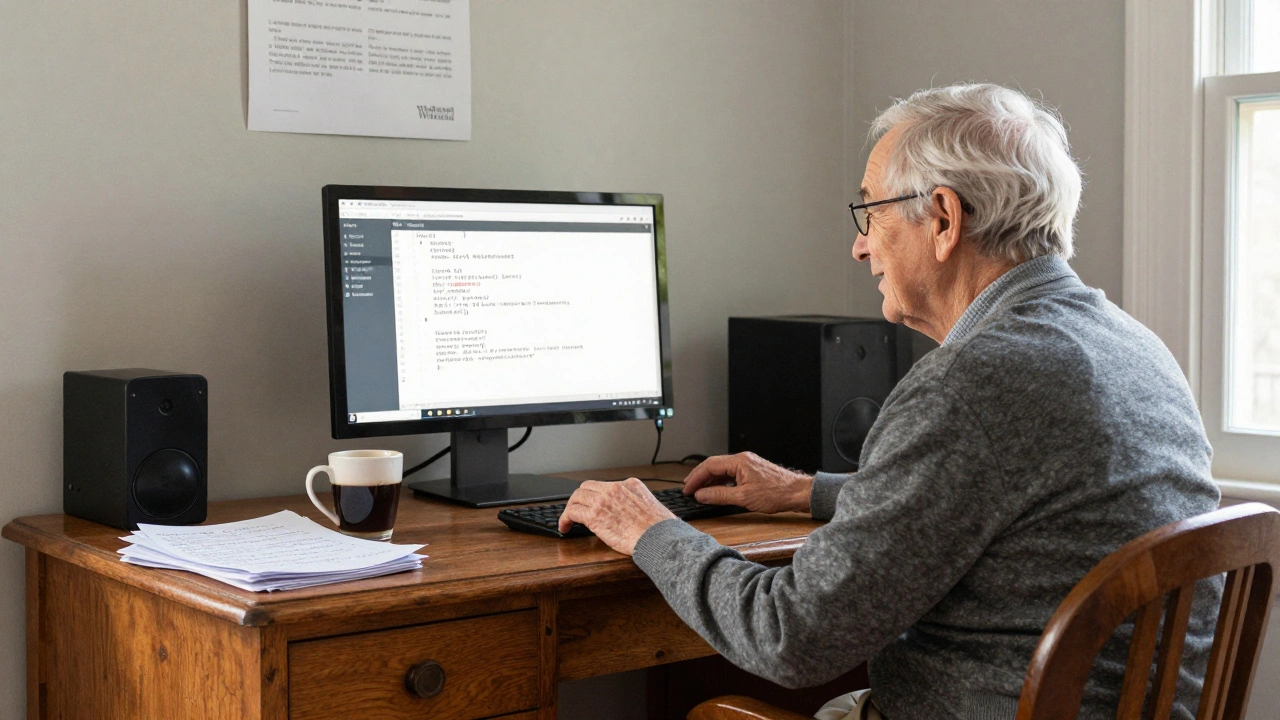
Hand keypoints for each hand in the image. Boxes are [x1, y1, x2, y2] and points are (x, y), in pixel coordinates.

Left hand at [558, 478, 676, 554]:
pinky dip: (565, 518)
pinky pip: (572, 512)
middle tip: (577, 510)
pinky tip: (565, 527)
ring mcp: (603, 500)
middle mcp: (615, 488)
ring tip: (568, 520)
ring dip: (570, 508)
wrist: (659, 537)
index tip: (592, 504)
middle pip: (587, 487)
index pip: (605, 485)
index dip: (595, 495)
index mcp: (630, 484)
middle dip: (580, 499)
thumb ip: (637, 503)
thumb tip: (632, 514)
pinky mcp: (594, 515)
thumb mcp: (650, 505)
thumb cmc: (659, 528)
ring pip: (577, 497)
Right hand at [682, 452, 813, 513]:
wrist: (797, 493)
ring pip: (722, 470)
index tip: (688, 488)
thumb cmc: (776, 493)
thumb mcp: (743, 497)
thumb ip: (719, 495)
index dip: (696, 477)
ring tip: (700, 491)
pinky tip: (717, 491)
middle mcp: (742, 460)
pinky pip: (731, 474)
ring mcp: (748, 465)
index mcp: (739, 461)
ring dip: (710, 480)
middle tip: (689, 489)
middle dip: (700, 477)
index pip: (710, 465)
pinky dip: (721, 482)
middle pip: (714, 466)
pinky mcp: (752, 472)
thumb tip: (701, 495)